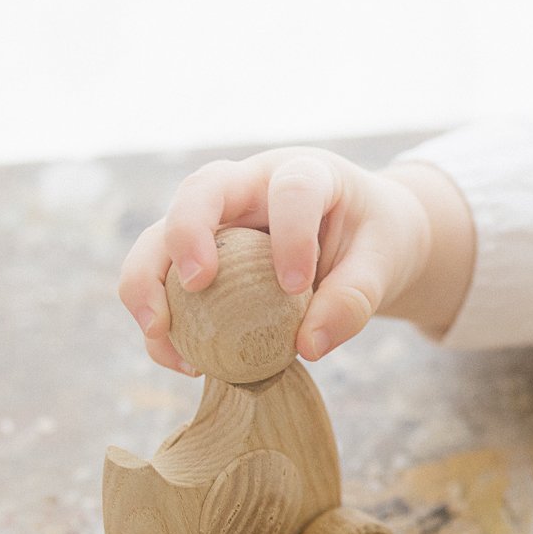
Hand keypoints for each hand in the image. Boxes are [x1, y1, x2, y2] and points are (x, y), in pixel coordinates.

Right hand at [117, 147, 432, 375]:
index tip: (297, 286)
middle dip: (186, 234)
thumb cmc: (375, 240)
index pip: (292, 188)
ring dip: (148, 284)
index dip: (290, 233)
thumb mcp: (385, 262)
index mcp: (306, 172)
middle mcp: (250, 185)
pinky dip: (161, 321)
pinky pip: (161, 281)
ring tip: (162, 336)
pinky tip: (184, 361)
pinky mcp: (199, 254)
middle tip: (197, 285)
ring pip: (159, 235)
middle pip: (199, 191)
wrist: (365, 239)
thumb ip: (356, 298)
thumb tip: (308, 347)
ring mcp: (216, 219)